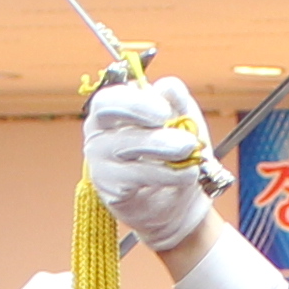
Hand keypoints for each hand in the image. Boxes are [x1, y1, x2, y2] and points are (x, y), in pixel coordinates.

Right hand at [82, 76, 222, 256]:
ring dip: (162, 145)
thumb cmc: (176, 154)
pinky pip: (136, 177)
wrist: (180, 201)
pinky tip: (186, 175)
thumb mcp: (184, 121)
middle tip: (170, 120)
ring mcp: (99, 161)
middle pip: (106, 110)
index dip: (136, 101)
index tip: (164, 110)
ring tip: (189, 149)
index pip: (111, 96)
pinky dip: (166, 174)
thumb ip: (177, 101)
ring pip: (125, 145)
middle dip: (139, 111)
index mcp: (114, 108)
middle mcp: (99, 131)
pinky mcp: (109, 189)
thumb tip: (166, 86)